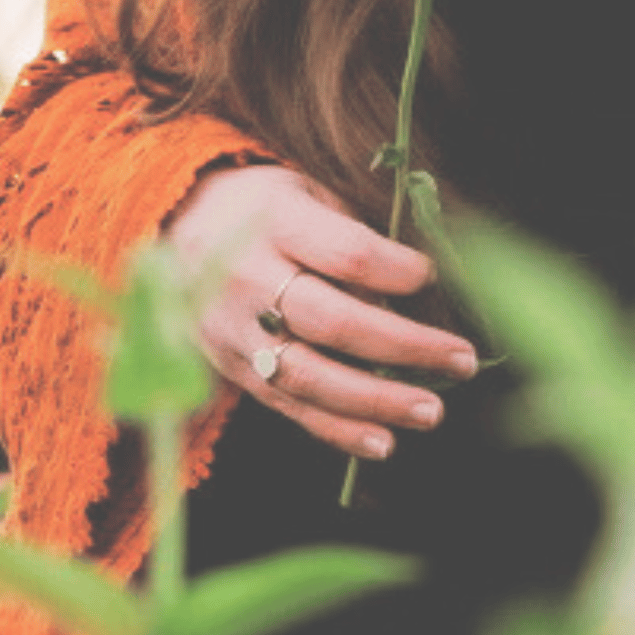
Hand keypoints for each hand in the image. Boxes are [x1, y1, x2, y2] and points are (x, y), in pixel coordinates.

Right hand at [163, 165, 479, 460]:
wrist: (172, 226)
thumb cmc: (263, 209)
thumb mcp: (305, 193)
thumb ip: (352, 236)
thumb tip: (421, 287)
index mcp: (275, 221)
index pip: (347, 254)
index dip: (398, 271)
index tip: (431, 277)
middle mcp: (248, 277)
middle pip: (332, 322)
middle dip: (404, 346)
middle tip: (462, 360)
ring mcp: (234, 329)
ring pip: (309, 376)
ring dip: (376, 401)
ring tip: (431, 411)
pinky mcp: (230, 367)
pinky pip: (287, 406)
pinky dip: (337, 430)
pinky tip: (383, 442)